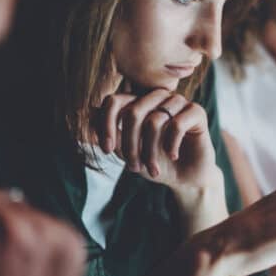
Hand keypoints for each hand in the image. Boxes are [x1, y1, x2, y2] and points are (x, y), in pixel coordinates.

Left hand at [92, 89, 218, 189]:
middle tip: (133, 167)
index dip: (106, 124)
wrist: (185, 178)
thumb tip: (79, 115)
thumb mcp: (126, 151)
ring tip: (151, 168)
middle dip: (130, 144)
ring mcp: (178, 102)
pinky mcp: (196, 112)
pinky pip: (177, 124)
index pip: (114, 101)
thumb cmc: (155, 163)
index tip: (106, 149)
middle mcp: (157, 97)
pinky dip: (171, 145)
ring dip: (149, 151)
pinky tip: (173, 155)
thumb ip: (106, 133)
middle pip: (133, 112)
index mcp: (138, 102)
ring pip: (154, 121)